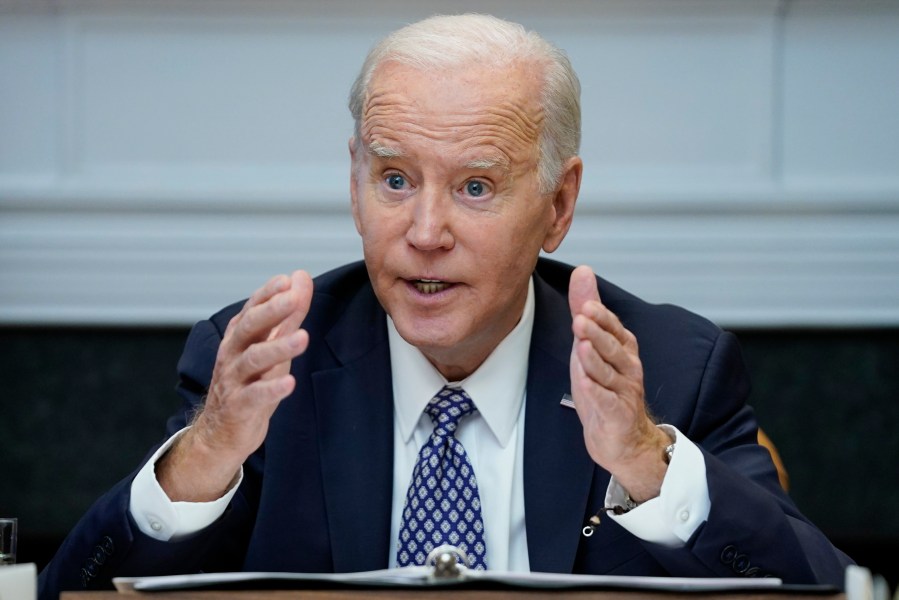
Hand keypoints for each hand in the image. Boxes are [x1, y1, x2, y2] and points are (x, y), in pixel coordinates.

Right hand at [158, 271, 313, 500]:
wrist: (221, 431)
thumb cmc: (250, 382)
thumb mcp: (271, 346)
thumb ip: (288, 314)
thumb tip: (301, 278)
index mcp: (240, 336)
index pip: (252, 308)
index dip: (268, 294)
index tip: (288, 280)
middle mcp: (233, 354)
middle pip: (250, 328)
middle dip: (271, 311)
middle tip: (293, 298)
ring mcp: (234, 380)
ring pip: (253, 359)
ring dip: (278, 347)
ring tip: (303, 338)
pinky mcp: (239, 407)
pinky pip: (255, 396)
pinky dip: (272, 389)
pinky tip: (290, 383)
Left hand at [568, 266, 670, 501]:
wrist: (622, 438)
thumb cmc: (604, 388)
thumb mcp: (590, 346)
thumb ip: (586, 309)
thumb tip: (583, 271)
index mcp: (622, 348)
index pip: (613, 328)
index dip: (601, 317)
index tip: (586, 304)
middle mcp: (627, 367)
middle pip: (613, 348)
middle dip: (597, 333)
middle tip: (580, 318)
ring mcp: (624, 391)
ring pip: (609, 373)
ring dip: (595, 360)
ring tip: (581, 347)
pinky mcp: (617, 415)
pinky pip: (607, 401)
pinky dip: (596, 392)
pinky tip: (585, 383)